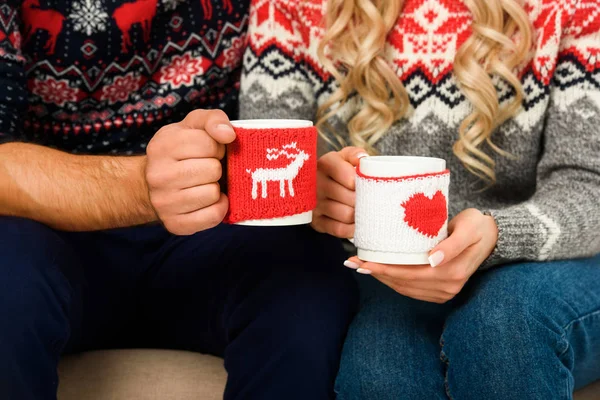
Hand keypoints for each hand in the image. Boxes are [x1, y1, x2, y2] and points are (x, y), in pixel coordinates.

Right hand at [145, 109, 234, 234]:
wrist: (152, 184)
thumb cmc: (181, 151)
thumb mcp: (194, 126)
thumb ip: (214, 120)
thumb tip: (228, 135)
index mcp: (162, 145)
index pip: (209, 144)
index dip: (216, 147)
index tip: (207, 151)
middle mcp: (158, 175)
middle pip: (213, 170)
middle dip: (215, 168)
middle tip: (205, 169)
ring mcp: (164, 202)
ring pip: (213, 194)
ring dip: (215, 188)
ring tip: (203, 184)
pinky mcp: (174, 224)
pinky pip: (212, 216)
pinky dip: (217, 208)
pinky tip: (208, 201)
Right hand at [311, 147, 367, 237]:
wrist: (320, 186)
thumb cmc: (340, 170)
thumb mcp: (346, 157)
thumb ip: (355, 155)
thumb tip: (362, 160)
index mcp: (325, 164)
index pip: (343, 173)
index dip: (358, 181)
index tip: (366, 183)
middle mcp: (316, 183)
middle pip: (348, 197)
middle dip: (364, 200)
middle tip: (372, 200)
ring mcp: (315, 204)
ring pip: (345, 214)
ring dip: (360, 214)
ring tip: (367, 210)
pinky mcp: (316, 221)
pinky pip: (338, 229)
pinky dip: (352, 228)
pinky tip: (359, 223)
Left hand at [345, 209, 497, 302]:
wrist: (493, 236)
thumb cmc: (478, 226)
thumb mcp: (468, 228)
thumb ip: (452, 245)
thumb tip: (433, 260)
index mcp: (451, 273)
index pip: (408, 273)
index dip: (383, 268)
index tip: (362, 260)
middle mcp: (447, 287)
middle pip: (402, 283)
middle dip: (376, 272)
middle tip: (352, 261)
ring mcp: (444, 292)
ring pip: (404, 288)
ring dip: (381, 277)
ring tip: (359, 265)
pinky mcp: (440, 291)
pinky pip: (410, 288)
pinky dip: (392, 280)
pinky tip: (378, 270)